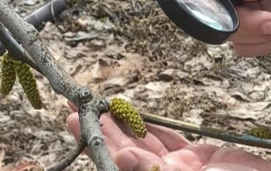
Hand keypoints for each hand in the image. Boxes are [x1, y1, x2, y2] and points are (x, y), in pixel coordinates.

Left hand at [66, 111, 270, 170]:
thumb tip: (121, 159)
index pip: (117, 165)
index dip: (94, 143)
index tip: (73, 121)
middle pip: (124, 153)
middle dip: (100, 129)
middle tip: (75, 105)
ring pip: (143, 144)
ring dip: (121, 124)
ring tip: (98, 105)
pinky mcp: (198, 160)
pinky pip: (169, 140)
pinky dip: (152, 127)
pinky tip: (134, 114)